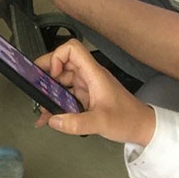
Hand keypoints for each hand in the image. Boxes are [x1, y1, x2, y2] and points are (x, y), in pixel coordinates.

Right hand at [34, 40, 155, 145]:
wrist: (143, 128)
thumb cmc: (127, 119)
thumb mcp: (101, 123)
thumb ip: (76, 123)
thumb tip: (52, 120)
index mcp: (93, 73)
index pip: (73, 49)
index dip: (58, 56)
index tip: (51, 75)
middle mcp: (89, 75)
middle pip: (63, 63)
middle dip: (47, 73)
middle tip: (35, 87)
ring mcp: (88, 85)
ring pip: (63, 80)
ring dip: (51, 90)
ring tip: (41, 107)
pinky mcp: (87, 96)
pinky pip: (68, 94)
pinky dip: (57, 102)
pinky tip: (50, 116)